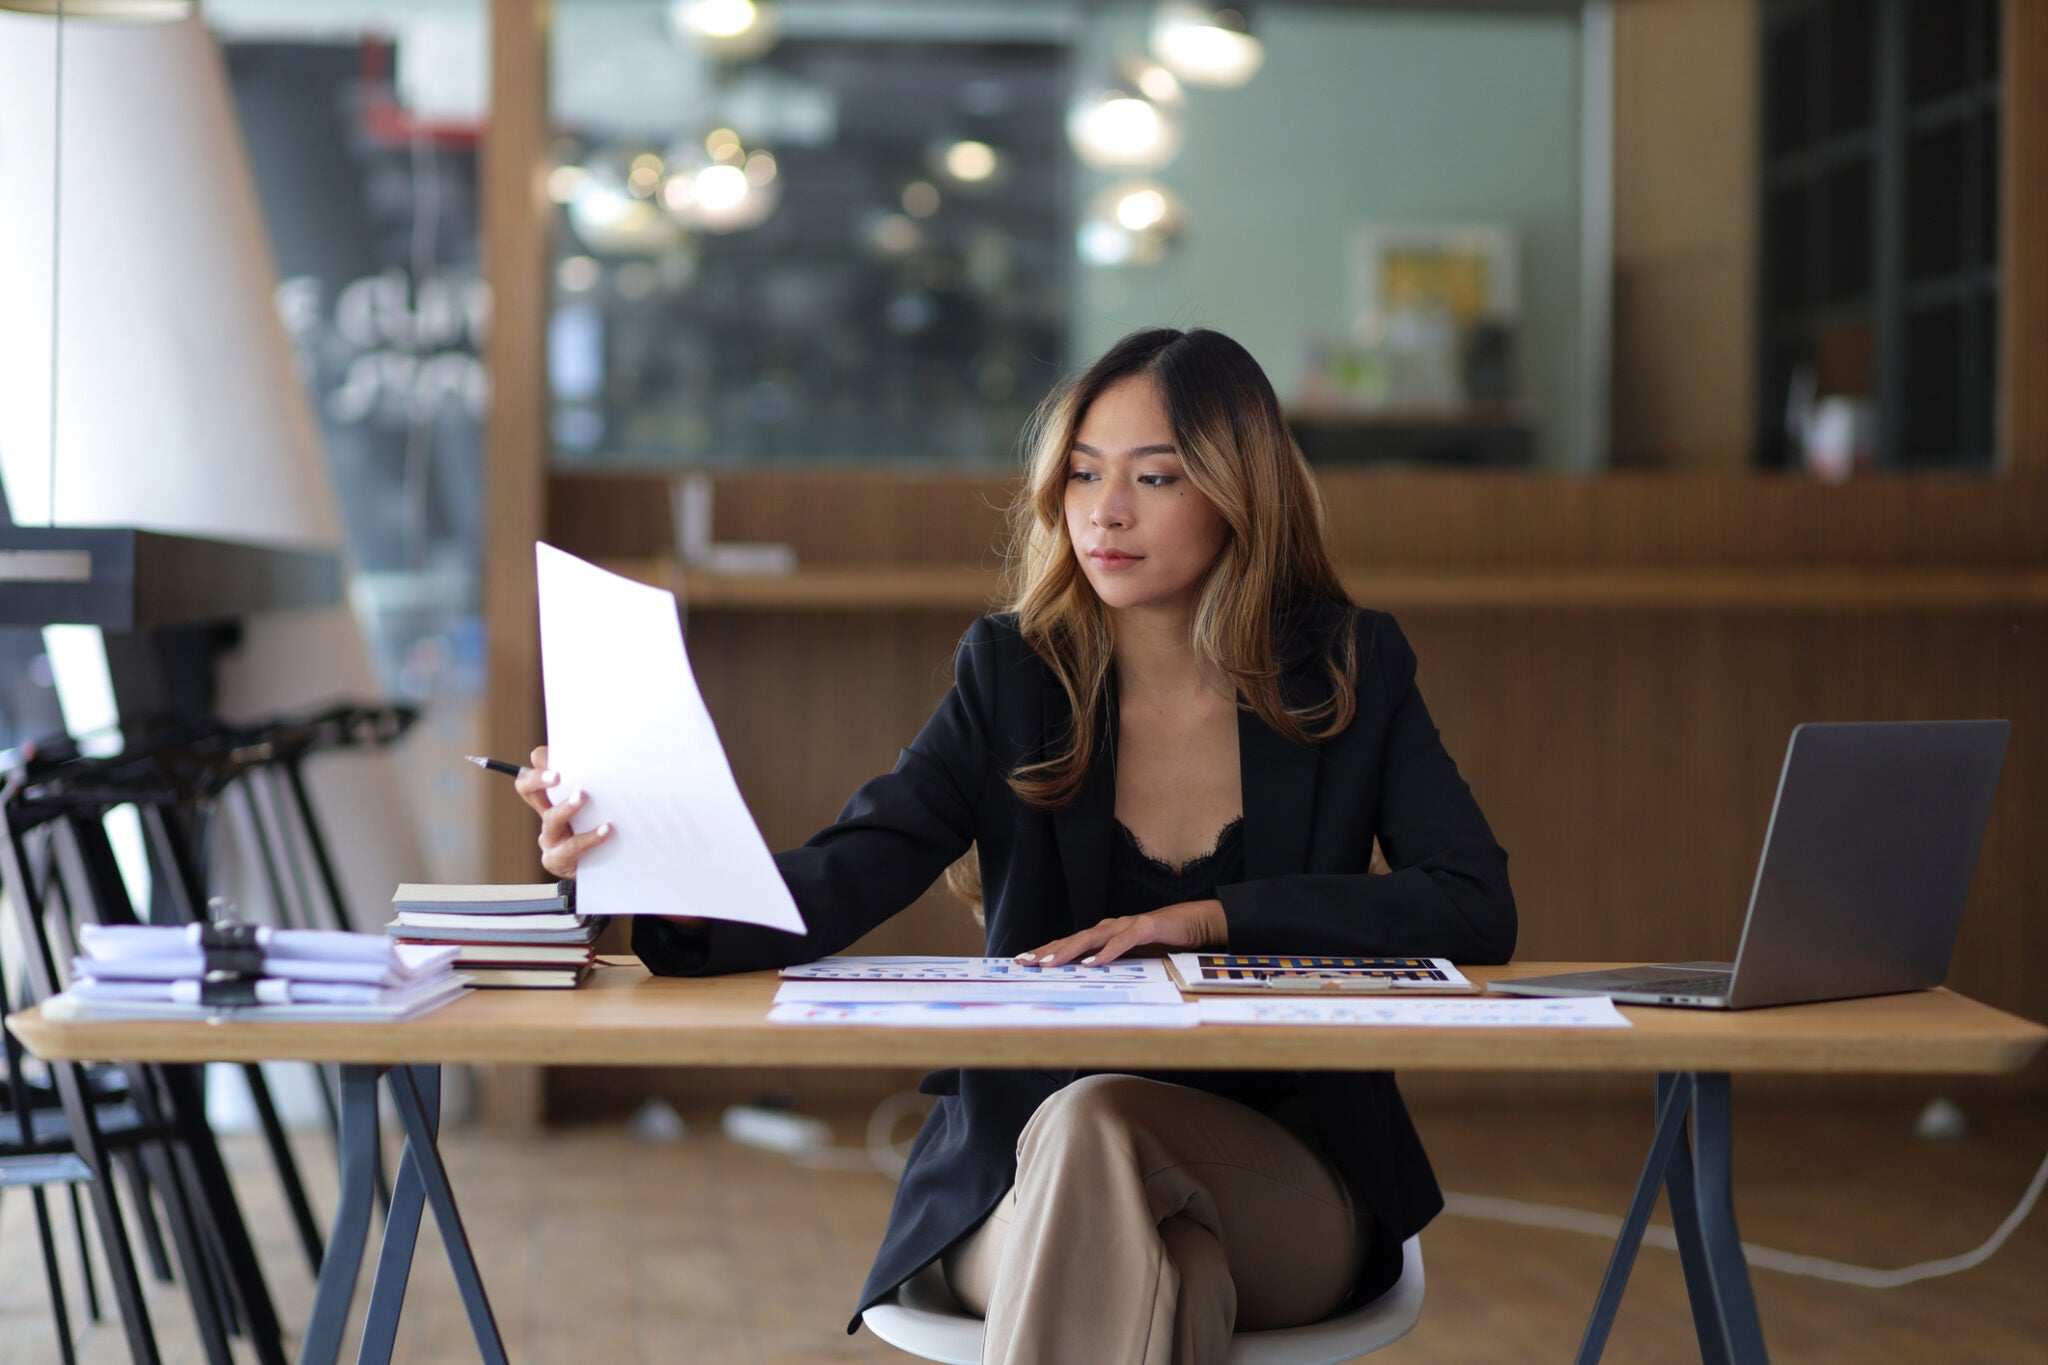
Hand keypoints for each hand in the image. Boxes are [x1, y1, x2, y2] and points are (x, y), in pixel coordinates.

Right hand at [516, 746, 702, 927]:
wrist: (609, 872)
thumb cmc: (610, 831)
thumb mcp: (607, 804)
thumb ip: (610, 785)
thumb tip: (633, 758)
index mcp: (555, 795)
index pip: (539, 767)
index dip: (542, 759)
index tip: (559, 751)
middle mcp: (547, 812)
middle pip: (526, 788)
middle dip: (538, 778)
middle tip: (558, 775)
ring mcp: (550, 837)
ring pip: (550, 819)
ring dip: (566, 807)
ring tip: (582, 797)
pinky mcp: (557, 860)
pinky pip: (569, 848)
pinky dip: (589, 838)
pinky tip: (607, 830)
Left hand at [1016, 899, 1227, 967]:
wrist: (1195, 922)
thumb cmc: (1162, 941)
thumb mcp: (1133, 958)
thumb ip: (1112, 965)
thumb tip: (1088, 982)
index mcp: (1104, 935)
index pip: (1070, 943)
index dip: (1046, 951)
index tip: (1023, 962)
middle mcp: (1110, 927)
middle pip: (1073, 939)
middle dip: (1047, 951)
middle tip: (1025, 962)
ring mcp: (1127, 925)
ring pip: (1091, 938)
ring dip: (1069, 951)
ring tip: (1050, 964)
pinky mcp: (1146, 927)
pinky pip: (1123, 941)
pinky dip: (1107, 953)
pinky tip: (1093, 963)